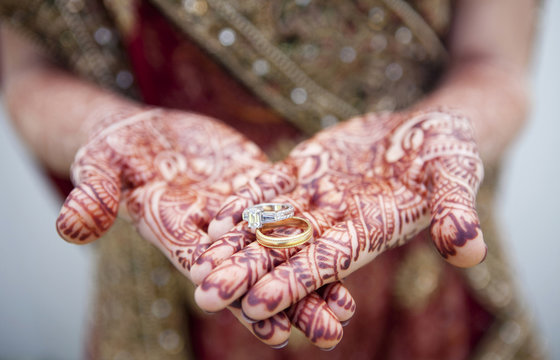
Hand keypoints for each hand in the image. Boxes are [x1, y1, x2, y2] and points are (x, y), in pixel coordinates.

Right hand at [55, 108, 354, 347]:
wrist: (143, 132)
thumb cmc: (114, 151)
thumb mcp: (99, 168)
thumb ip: (92, 198)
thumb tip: (69, 227)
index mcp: (179, 236)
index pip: (215, 277)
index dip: (246, 305)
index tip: (276, 333)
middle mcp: (215, 232)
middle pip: (256, 273)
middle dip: (291, 303)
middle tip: (329, 333)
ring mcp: (239, 210)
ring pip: (278, 246)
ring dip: (312, 274)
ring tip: (347, 305)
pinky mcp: (255, 183)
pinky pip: (286, 203)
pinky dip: (312, 218)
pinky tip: (344, 235)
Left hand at [192, 109, 486, 327]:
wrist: (428, 128)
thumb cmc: (451, 151)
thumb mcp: (457, 176)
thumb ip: (457, 211)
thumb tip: (470, 249)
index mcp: (371, 230)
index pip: (327, 263)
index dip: (294, 283)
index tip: (256, 305)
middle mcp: (338, 223)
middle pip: (287, 253)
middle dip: (247, 275)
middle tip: (206, 296)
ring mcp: (318, 198)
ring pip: (270, 225)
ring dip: (234, 244)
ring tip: (196, 260)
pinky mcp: (305, 172)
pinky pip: (270, 190)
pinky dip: (244, 203)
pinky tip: (212, 217)